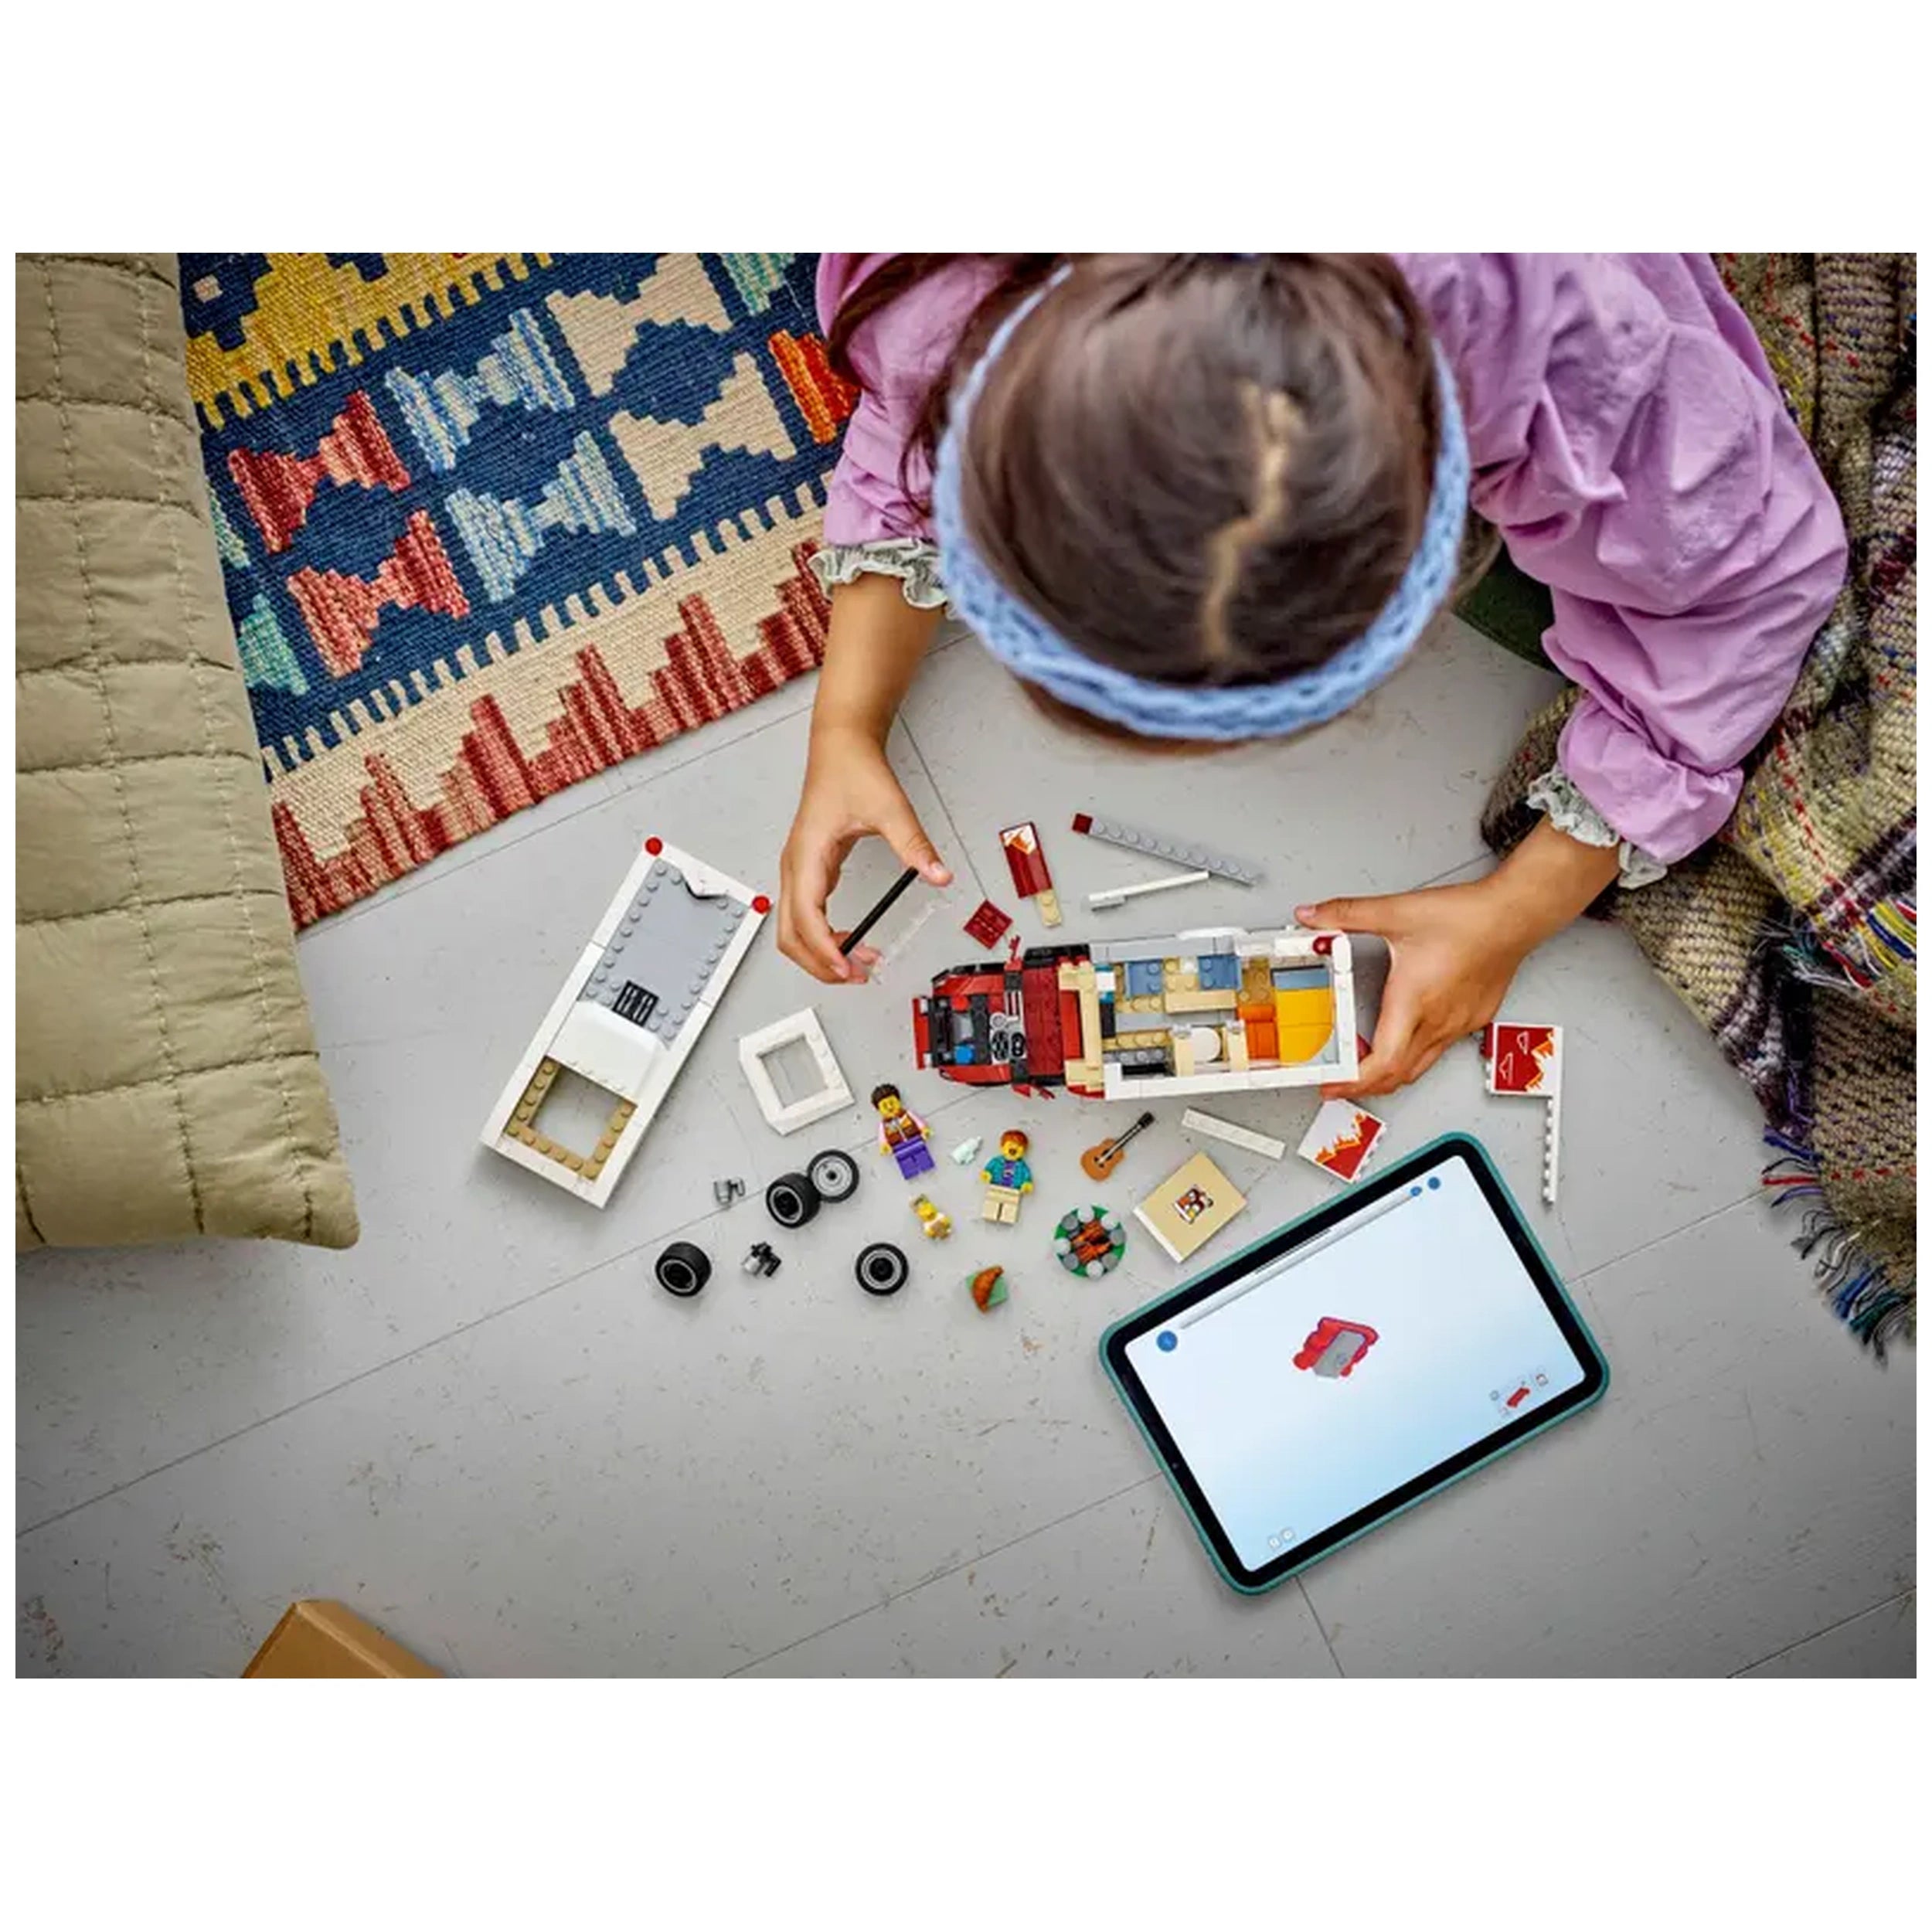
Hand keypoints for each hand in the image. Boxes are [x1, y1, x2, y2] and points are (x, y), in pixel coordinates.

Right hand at [778, 724, 951, 983]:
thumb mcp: (891, 809)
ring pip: (792, 929)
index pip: (807, 919)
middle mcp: (795, 866)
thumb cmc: (852, 771)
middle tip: (856, 976)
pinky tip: (849, 940)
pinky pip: (804, 914)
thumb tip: (938, 874)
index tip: (847, 969)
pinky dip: (821, 936)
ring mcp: (798, 869)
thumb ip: (914, 845)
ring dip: (818, 953)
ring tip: (856, 964)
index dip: (824, 951)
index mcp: (807, 856)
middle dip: (818, 963)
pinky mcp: (808, 868)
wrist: (840, 747)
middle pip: (790, 935)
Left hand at [1298, 822, 1619, 1099]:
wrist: (1514, 915)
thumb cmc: (1468, 918)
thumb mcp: (1396, 912)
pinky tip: (1406, 1035)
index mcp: (1414, 1002)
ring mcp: (1458, 1024)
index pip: (1383, 1063)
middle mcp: (1438, 1020)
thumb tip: (1313, 916)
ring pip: (1420, 1065)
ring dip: (1391, 1071)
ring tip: (1366, 1063)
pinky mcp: (1473, 1019)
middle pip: (1398, 1075)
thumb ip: (1347, 914)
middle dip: (1364, 1085)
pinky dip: (1415, 1053)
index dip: (1354, 1081)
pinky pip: (1440, 1049)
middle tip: (1340, 1081)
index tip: (1333, 1084)